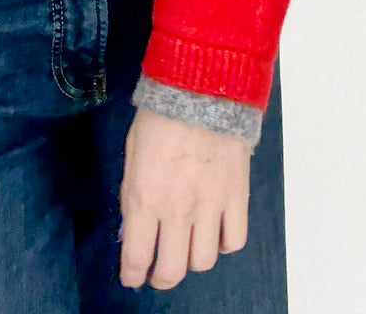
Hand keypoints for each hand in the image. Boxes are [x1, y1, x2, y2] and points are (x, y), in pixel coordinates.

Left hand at [118, 105, 249, 289]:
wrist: (202, 86)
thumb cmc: (160, 115)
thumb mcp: (132, 153)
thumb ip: (130, 195)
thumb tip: (129, 231)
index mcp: (145, 196)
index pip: (136, 256)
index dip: (132, 275)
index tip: (132, 278)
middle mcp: (177, 208)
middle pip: (171, 270)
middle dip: (160, 278)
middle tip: (158, 273)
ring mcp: (210, 205)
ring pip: (204, 261)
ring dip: (191, 260)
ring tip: (186, 247)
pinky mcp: (236, 197)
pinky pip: (233, 240)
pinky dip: (223, 243)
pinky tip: (214, 231)